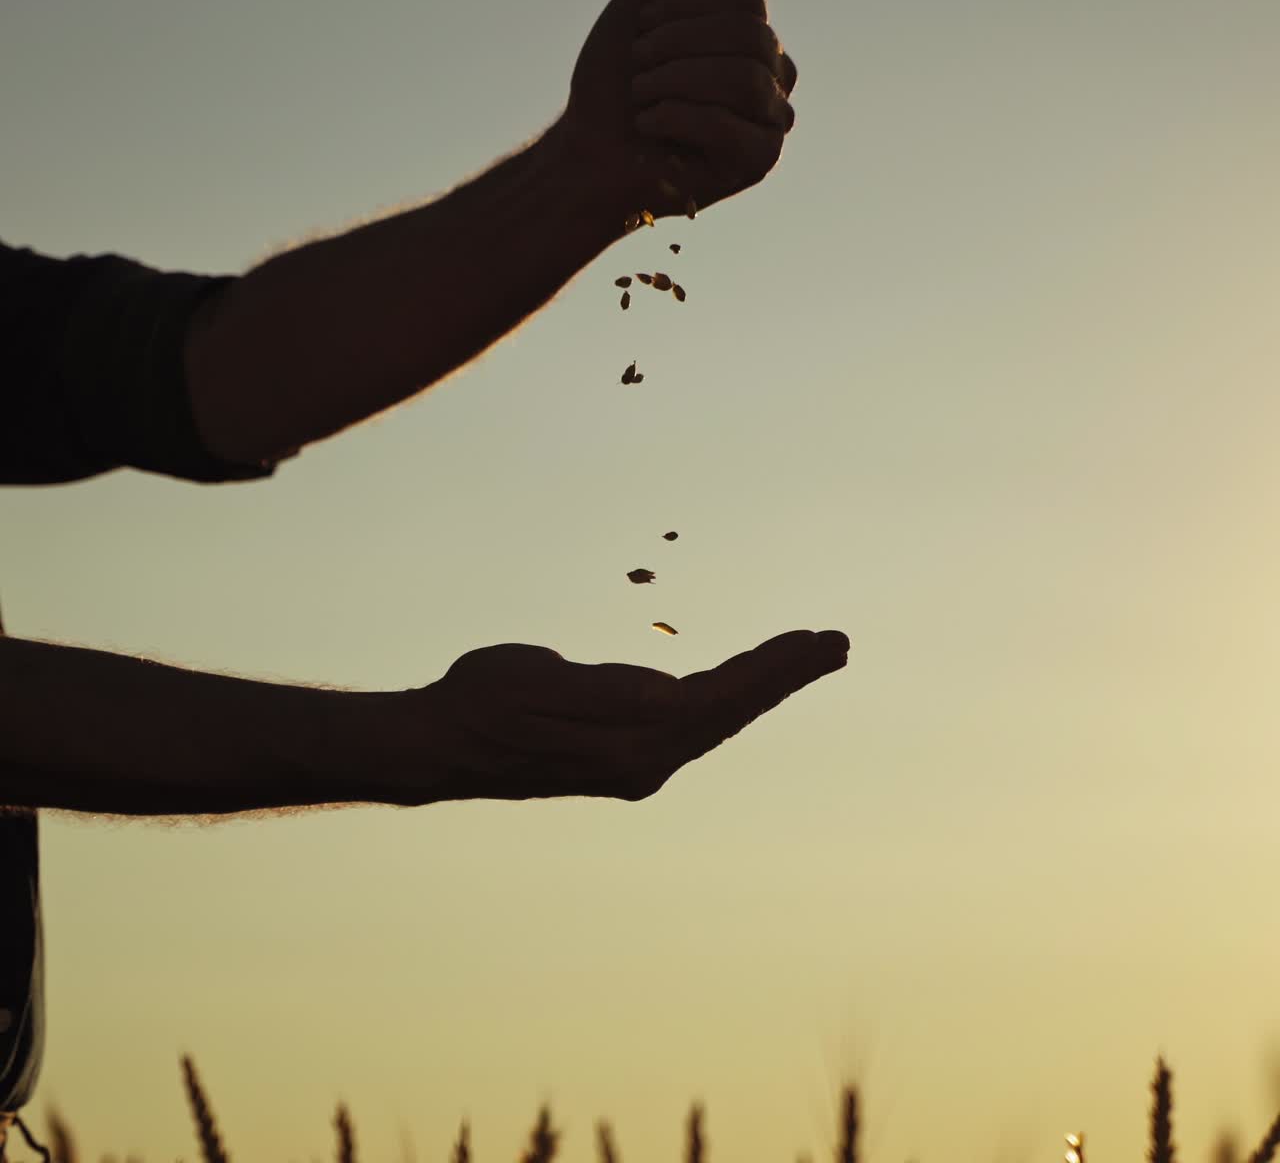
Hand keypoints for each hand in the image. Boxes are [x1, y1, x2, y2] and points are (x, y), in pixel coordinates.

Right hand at [384, 629, 848, 804]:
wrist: (443, 744)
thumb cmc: (485, 700)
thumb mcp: (543, 682)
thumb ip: (611, 693)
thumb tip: (673, 697)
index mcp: (634, 745)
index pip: (725, 699)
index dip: (775, 670)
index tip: (820, 642)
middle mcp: (648, 764)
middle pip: (733, 711)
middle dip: (786, 675)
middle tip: (837, 644)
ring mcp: (638, 765)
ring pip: (718, 719)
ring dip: (763, 685)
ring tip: (805, 655)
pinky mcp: (625, 759)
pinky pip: (694, 724)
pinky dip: (728, 698)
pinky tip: (740, 685)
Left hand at [559, 0, 797, 222]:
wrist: (586, 152)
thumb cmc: (613, 86)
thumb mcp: (643, 9)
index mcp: (751, 37)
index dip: (685, 2)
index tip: (641, 25)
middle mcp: (774, 75)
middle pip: (749, 33)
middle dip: (677, 43)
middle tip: (637, 64)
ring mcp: (772, 120)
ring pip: (744, 77)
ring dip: (674, 81)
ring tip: (640, 97)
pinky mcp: (759, 161)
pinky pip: (728, 125)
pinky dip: (676, 118)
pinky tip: (648, 126)